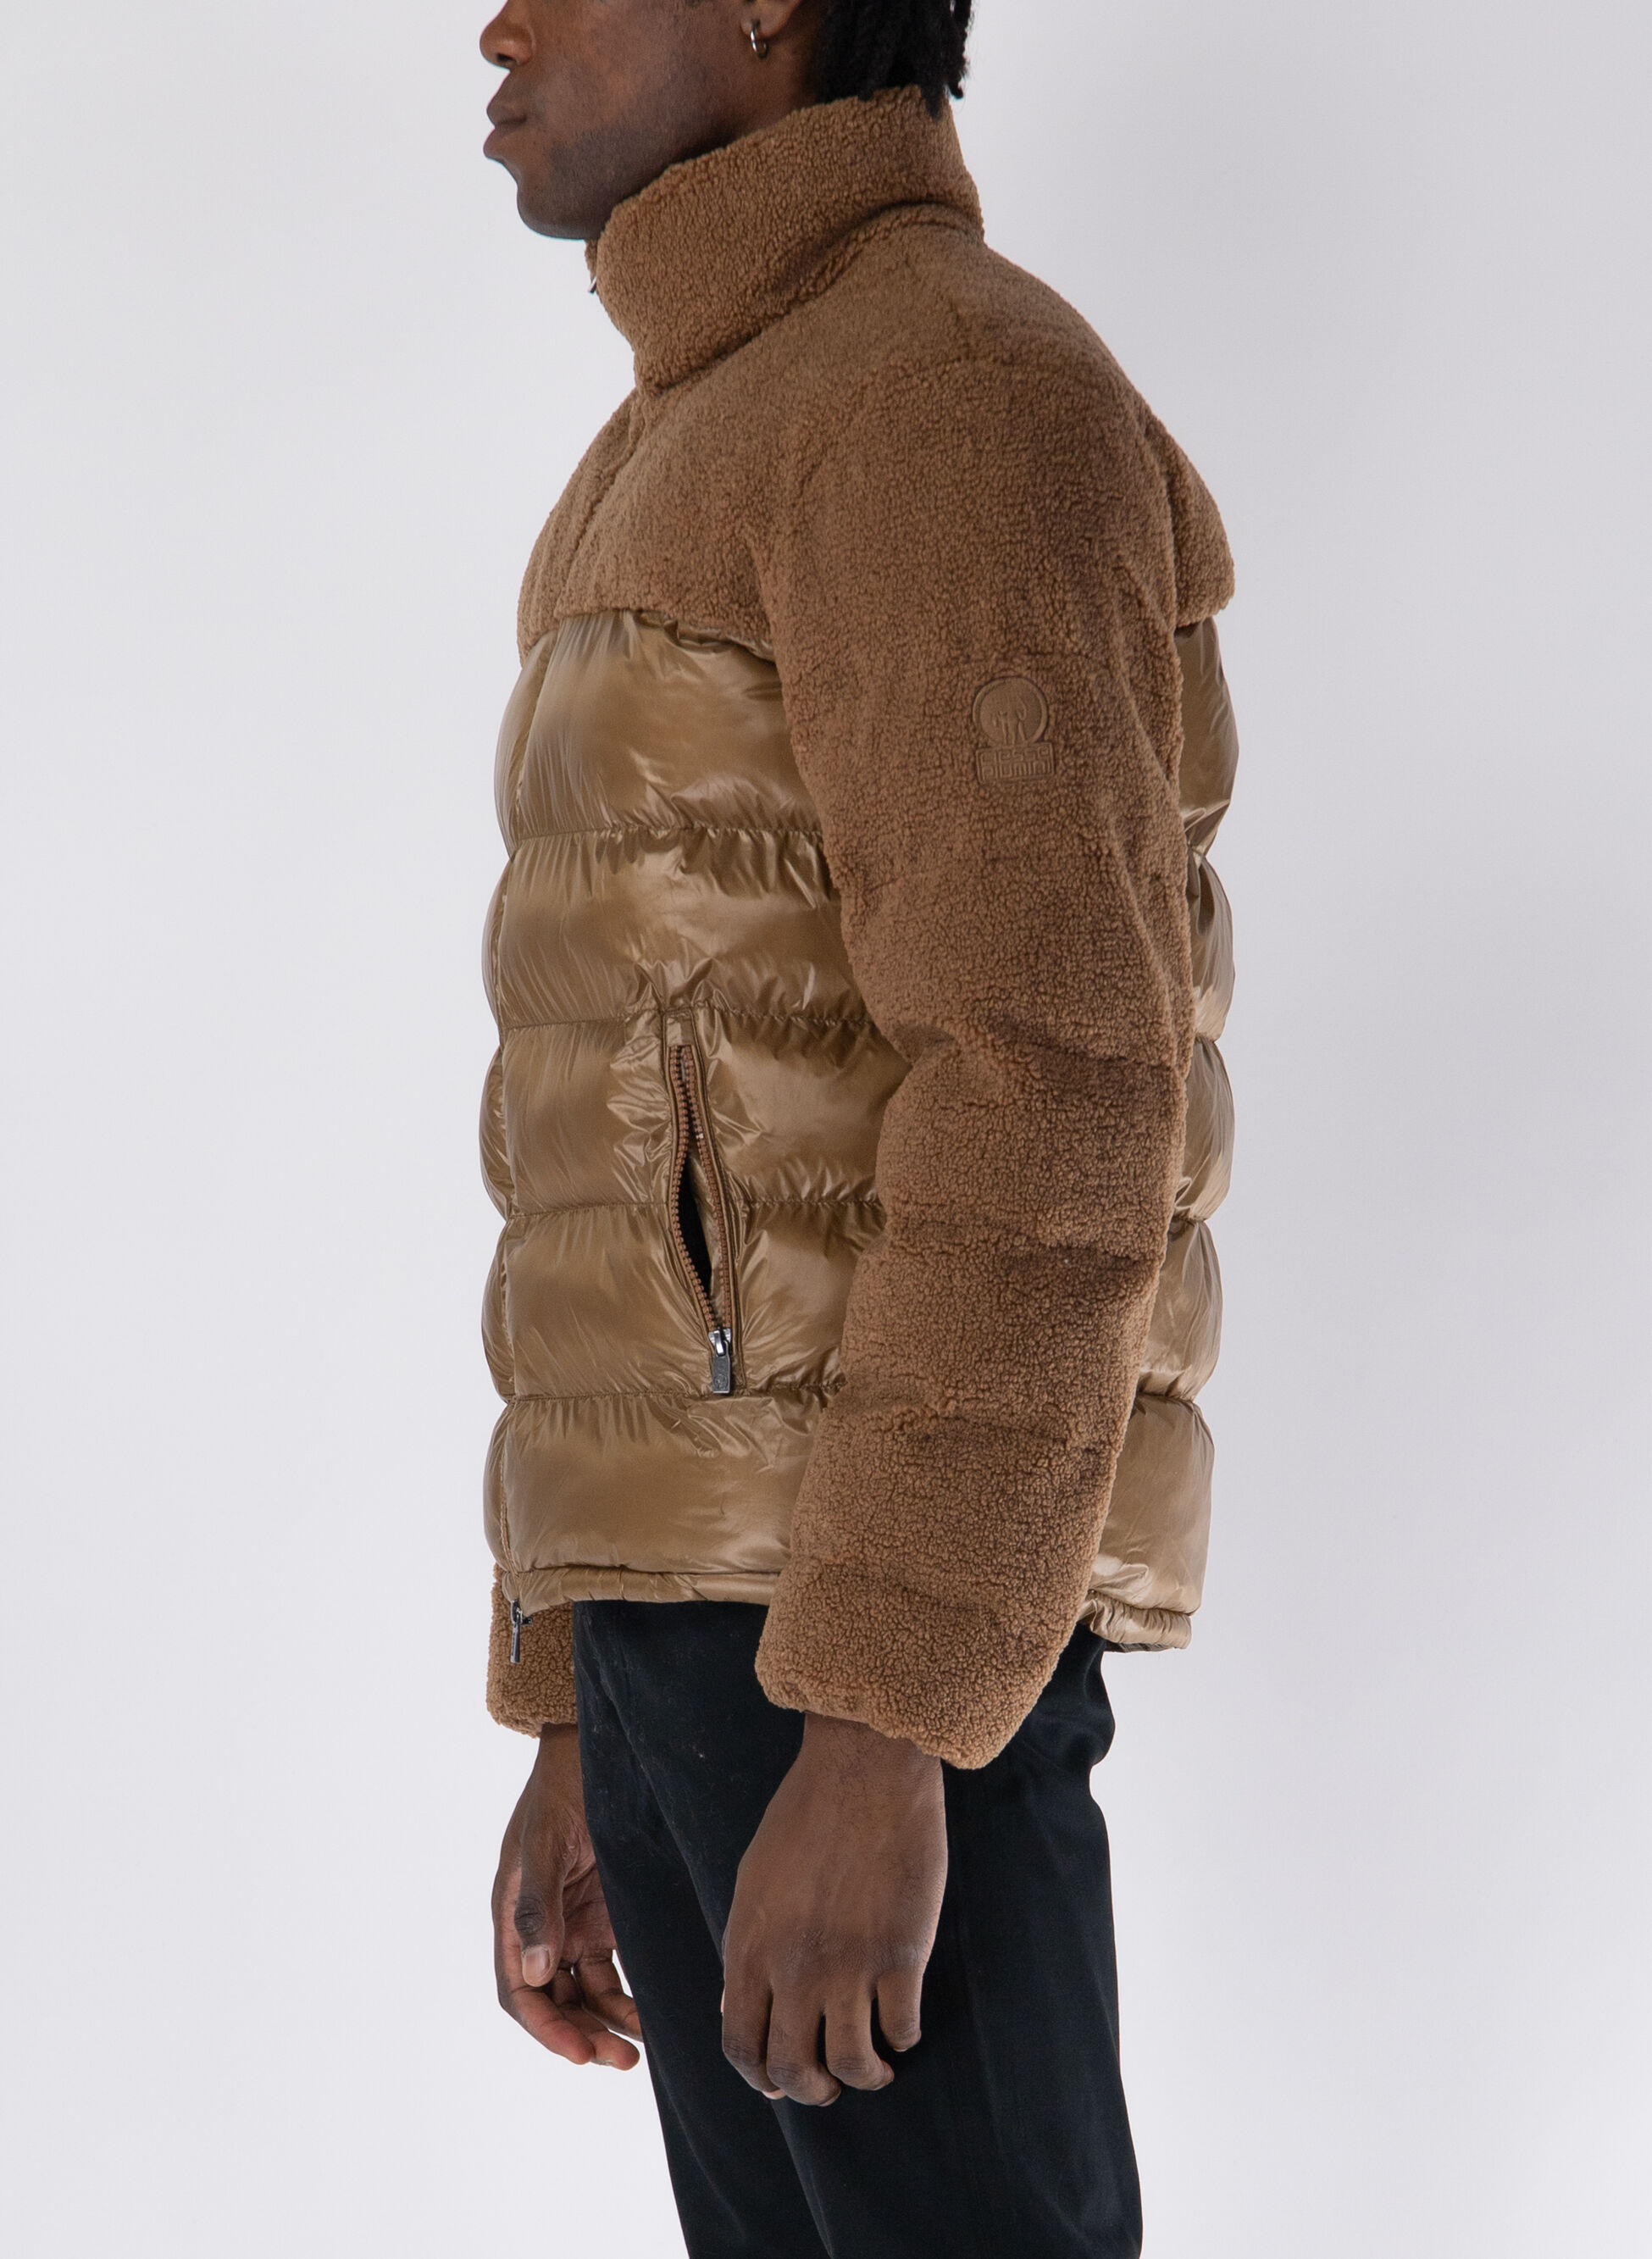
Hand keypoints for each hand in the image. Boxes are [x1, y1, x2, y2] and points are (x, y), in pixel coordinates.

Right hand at [492, 1723, 641, 2068]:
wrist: (593, 1752)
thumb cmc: (561, 1790)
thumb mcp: (544, 1845)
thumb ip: (538, 1907)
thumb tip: (535, 1972)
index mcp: (512, 1916)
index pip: (518, 1991)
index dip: (545, 2028)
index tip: (580, 2052)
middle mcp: (539, 1929)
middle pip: (552, 2002)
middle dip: (580, 2035)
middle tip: (621, 2060)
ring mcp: (572, 1925)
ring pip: (582, 1994)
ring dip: (605, 2024)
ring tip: (637, 2052)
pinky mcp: (603, 1917)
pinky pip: (608, 1972)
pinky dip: (623, 1999)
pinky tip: (646, 2017)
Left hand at [721, 1714, 946, 2105]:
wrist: (863, 1768)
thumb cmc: (806, 1815)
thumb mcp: (755, 1881)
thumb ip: (745, 1947)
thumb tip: (733, 2007)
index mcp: (750, 1947)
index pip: (741, 2045)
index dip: (761, 2077)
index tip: (780, 2083)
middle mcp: (794, 1967)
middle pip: (794, 2068)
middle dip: (812, 2091)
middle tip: (829, 2087)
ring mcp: (850, 1965)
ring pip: (853, 2063)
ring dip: (865, 2076)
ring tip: (876, 2068)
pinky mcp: (901, 1953)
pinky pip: (902, 2028)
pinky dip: (904, 2038)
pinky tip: (904, 2026)